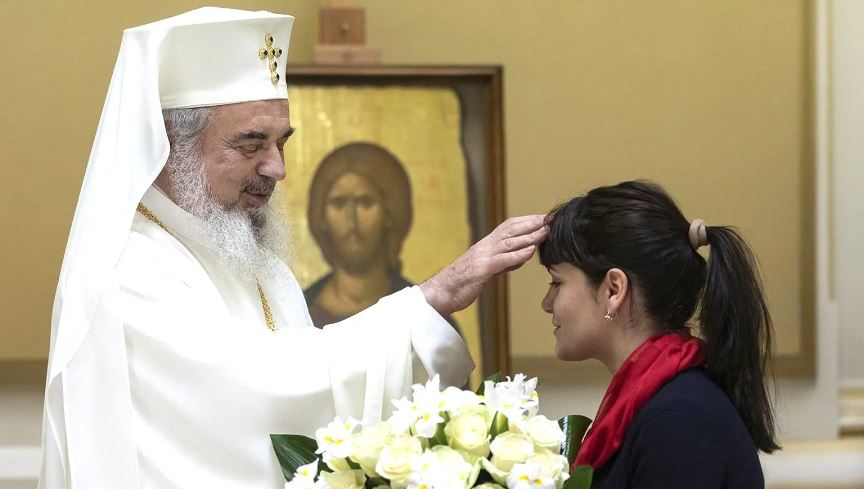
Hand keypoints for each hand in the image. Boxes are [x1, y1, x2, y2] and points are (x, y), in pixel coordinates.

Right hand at [420, 215, 548, 315]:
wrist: (441, 292)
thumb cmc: (463, 282)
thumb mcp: (487, 269)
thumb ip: (504, 261)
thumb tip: (522, 256)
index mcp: (487, 245)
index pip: (510, 226)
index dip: (528, 221)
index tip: (545, 218)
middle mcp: (485, 246)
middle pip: (511, 229)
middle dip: (532, 223)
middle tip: (551, 219)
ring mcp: (482, 257)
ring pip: (509, 242)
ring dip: (529, 236)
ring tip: (546, 232)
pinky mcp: (480, 270)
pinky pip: (501, 260)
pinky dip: (516, 256)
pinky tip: (529, 252)